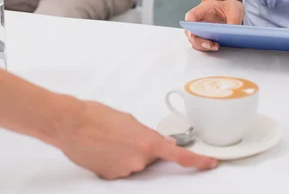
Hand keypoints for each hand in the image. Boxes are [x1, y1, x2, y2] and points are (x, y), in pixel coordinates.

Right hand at [57, 100, 217, 178]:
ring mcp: (125, 172)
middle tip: (125, 135)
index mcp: (147, 142)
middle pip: (151, 159)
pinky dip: (116, 160)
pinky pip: (121, 169)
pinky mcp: (111, 178)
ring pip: (135, 164)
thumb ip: (148, 134)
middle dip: (144, 148)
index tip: (210, 163)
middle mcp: (139, 161)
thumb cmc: (98, 116)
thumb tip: (160, 142)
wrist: (72, 124)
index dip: (197, 161)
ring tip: (110, 139)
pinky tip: (104, 148)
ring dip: (128, 153)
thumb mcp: (130, 120)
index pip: (179, 155)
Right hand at [185, 0, 244, 51]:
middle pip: (190, 31)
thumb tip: (232, 31)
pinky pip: (201, 45)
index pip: (191, 15)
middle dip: (198, 40)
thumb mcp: (235, 8)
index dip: (189, 24)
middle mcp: (199, 20)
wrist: (233, 13)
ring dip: (202, 46)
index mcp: (204, 9)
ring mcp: (200, 30)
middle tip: (209, 44)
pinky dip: (207, 48)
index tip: (192, 33)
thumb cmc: (230, 8)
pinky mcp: (205, 38)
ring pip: (194, 40)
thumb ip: (234, 18)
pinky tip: (217, 47)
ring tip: (216, 46)